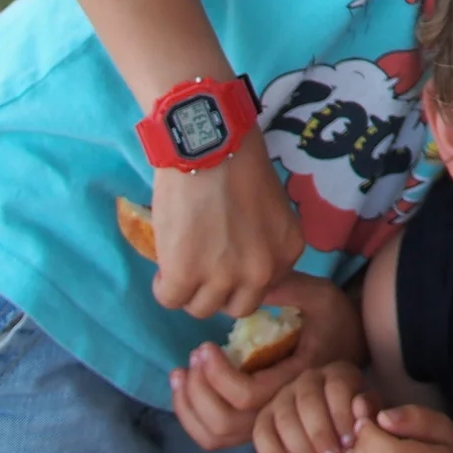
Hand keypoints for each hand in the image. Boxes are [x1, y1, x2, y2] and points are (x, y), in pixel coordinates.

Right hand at [150, 132, 303, 317]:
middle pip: (236, 306)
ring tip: (180, 263)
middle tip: (202, 268)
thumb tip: (241, 264)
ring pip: (201, 308)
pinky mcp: (185, 275)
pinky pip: (170, 299)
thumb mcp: (270, 208)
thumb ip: (264, 241)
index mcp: (288, 251)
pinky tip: (165, 265)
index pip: (264, 287)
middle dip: (217, 291)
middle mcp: (262, 271)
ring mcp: (223, 277)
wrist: (209, 144)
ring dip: (189, 290)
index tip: (225, 261)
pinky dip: (163, 286)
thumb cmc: (239, 163)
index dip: (240, 276)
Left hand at [168, 269, 362, 452]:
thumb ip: (288, 289)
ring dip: (190, 408)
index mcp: (297, 380)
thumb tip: (243, 289)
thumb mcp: (320, 295)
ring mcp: (268, 418)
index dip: (219, 376)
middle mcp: (281, 408)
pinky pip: (217, 436)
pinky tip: (186, 389)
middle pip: (227, 423)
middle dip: (198, 393)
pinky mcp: (256, 419)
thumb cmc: (335, 317)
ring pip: (218, 435)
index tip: (205, 346)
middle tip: (191, 359)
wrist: (354, 345)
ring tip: (181, 374)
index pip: (248, 395)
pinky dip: (193, 419)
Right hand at [254, 360, 368, 452]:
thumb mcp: (368, 424)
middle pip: (308, 401)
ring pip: (285, 418)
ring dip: (301, 448)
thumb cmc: (355, 434)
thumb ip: (368, 416)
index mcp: (338, 374)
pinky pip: (262, 435)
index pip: (337, 387)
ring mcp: (283, 397)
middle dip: (320, 434)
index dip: (343, 416)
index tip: (350, 444)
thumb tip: (359, 407)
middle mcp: (308, 380)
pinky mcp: (264, 419)